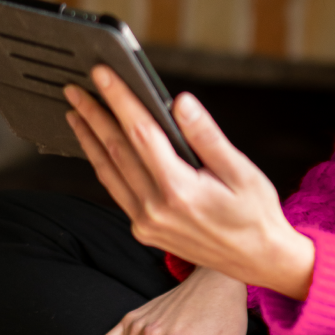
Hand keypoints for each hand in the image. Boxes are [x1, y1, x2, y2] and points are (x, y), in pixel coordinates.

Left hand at [65, 66, 314, 299]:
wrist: (258, 260)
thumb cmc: (256, 213)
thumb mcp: (243, 171)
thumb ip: (207, 137)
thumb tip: (181, 103)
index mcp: (180, 190)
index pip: (141, 133)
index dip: (120, 100)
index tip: (103, 75)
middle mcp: (155, 208)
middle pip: (115, 150)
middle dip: (94, 114)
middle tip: (76, 88)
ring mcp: (145, 223)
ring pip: (108, 171)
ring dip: (90, 139)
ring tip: (76, 113)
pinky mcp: (143, 230)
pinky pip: (116, 190)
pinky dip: (103, 164)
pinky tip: (98, 148)